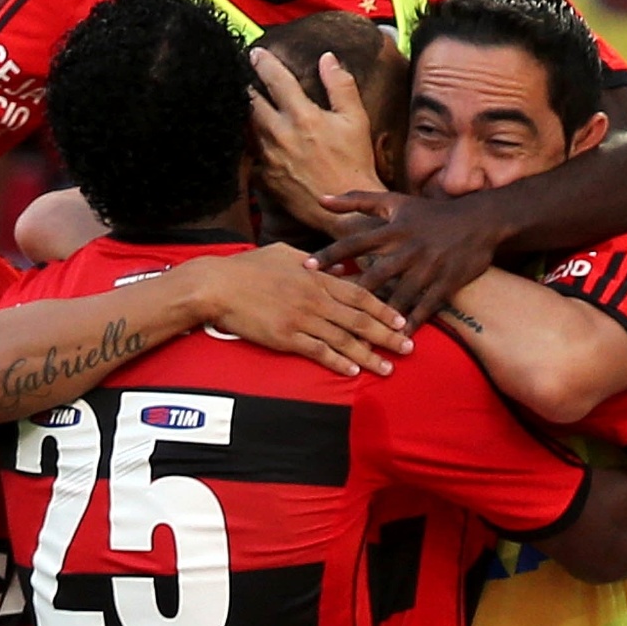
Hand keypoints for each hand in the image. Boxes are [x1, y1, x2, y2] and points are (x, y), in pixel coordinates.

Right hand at [189, 244, 410, 376]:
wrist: (217, 285)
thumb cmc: (249, 268)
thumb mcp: (286, 254)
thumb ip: (316, 261)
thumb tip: (341, 266)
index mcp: (316, 277)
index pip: (359, 294)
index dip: (384, 309)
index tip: (402, 319)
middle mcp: (314, 298)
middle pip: (359, 320)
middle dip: (387, 335)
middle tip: (409, 347)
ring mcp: (301, 319)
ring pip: (344, 339)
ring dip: (369, 355)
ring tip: (388, 368)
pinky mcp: (286, 337)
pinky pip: (318, 352)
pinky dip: (338, 362)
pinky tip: (354, 371)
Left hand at [249, 49, 384, 231]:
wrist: (346, 208)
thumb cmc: (354, 163)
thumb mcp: (356, 120)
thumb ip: (340, 85)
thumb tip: (328, 58)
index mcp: (302, 116)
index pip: (275, 80)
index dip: (263, 62)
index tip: (254, 53)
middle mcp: (280, 134)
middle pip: (251, 102)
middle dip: (246, 87)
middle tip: (243, 77)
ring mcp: (269, 158)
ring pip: (248, 127)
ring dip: (248, 114)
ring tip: (249, 104)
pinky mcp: (264, 178)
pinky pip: (251, 155)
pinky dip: (252, 144)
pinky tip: (256, 140)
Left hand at [310, 190, 501, 324]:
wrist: (479, 220)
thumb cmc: (429, 213)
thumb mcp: (394, 202)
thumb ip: (356, 201)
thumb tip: (320, 199)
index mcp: (393, 229)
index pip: (354, 242)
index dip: (330, 254)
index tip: (306, 268)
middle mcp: (409, 249)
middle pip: (373, 275)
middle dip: (350, 294)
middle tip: (326, 311)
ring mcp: (429, 268)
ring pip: (399, 296)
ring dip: (380, 317)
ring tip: (358, 335)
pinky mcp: (447, 283)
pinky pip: (426, 307)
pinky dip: (413, 323)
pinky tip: (399, 339)